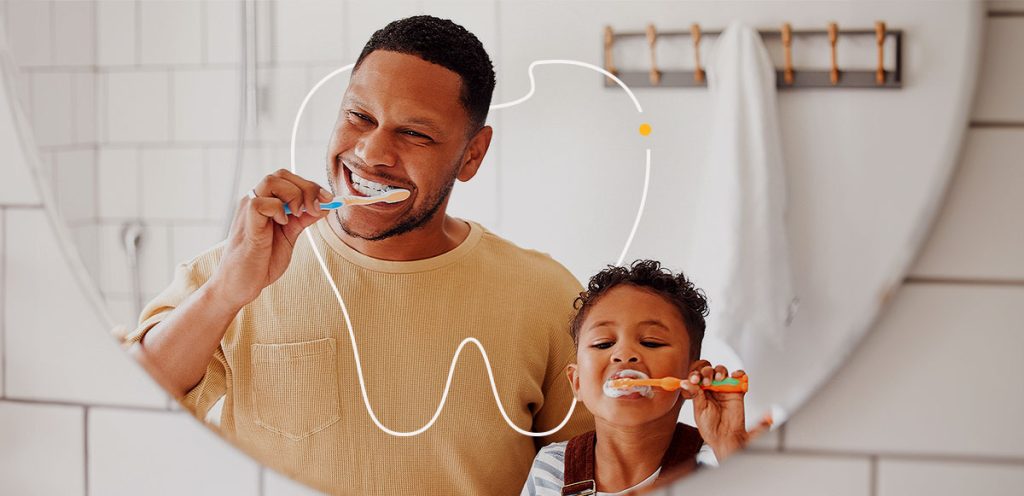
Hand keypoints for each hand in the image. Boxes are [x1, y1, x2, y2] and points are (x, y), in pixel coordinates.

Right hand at [207, 169, 332, 309]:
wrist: (240, 286)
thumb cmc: (261, 261)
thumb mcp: (289, 236)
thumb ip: (303, 220)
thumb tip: (324, 206)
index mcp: (266, 203)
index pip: (288, 179)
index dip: (311, 185)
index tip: (329, 199)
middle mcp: (255, 201)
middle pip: (281, 175)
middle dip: (307, 187)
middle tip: (317, 207)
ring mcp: (248, 211)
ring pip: (270, 181)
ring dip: (294, 195)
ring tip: (299, 215)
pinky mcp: (246, 224)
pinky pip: (260, 203)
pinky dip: (277, 209)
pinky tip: (284, 224)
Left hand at [679, 363, 765, 461]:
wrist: (725, 438)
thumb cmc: (711, 428)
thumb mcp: (699, 410)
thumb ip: (695, 394)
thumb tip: (684, 382)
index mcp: (699, 392)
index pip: (696, 376)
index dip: (695, 375)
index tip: (695, 379)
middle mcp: (711, 389)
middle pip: (708, 371)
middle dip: (706, 372)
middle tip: (707, 381)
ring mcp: (724, 389)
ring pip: (721, 371)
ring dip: (719, 371)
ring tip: (719, 379)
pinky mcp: (736, 391)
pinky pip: (738, 378)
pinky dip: (738, 373)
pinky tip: (734, 376)